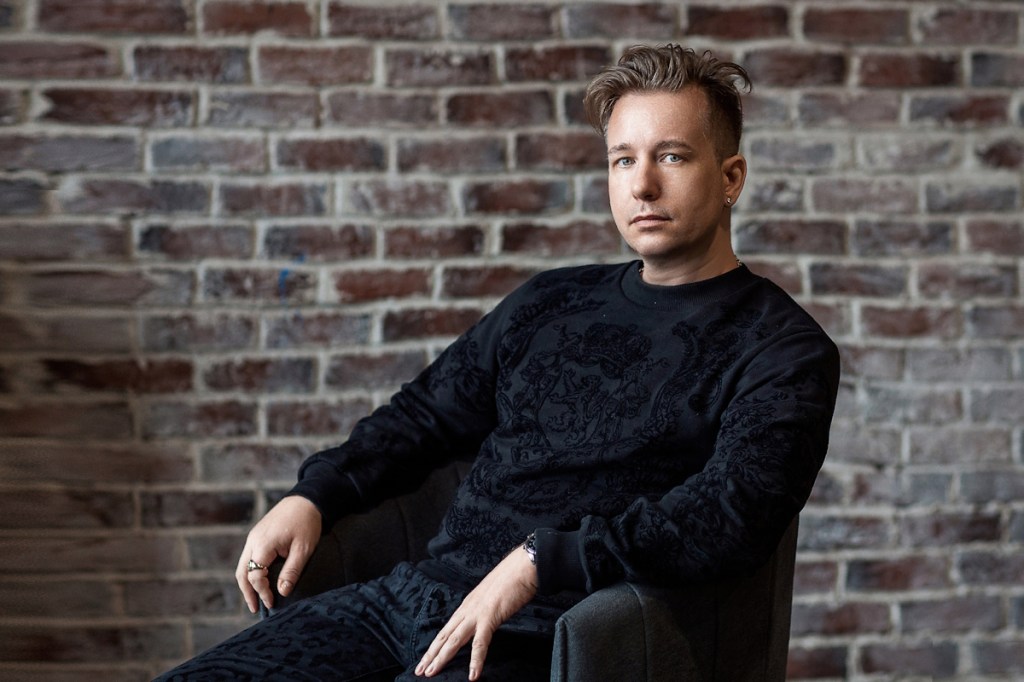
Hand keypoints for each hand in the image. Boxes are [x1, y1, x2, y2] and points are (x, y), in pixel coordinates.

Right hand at [235, 495, 321, 612]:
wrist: (306, 499)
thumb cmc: (307, 522)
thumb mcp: (303, 549)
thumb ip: (292, 571)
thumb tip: (281, 592)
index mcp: (263, 544)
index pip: (254, 575)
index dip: (262, 591)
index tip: (272, 602)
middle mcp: (253, 541)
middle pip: (241, 572)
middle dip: (247, 592)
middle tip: (255, 608)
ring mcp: (253, 537)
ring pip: (242, 565)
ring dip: (247, 583)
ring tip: (255, 599)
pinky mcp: (258, 535)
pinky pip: (248, 557)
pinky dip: (251, 572)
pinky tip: (259, 580)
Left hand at [415, 544, 537, 680]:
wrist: (522, 567)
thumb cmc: (511, 580)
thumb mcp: (492, 597)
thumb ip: (484, 610)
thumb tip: (484, 621)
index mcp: (467, 605)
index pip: (447, 629)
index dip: (435, 645)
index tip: (426, 659)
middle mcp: (467, 609)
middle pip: (444, 636)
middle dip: (431, 655)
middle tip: (419, 671)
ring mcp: (477, 614)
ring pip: (454, 640)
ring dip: (441, 658)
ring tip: (431, 673)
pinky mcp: (490, 617)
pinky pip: (480, 643)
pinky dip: (476, 660)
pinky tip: (473, 675)